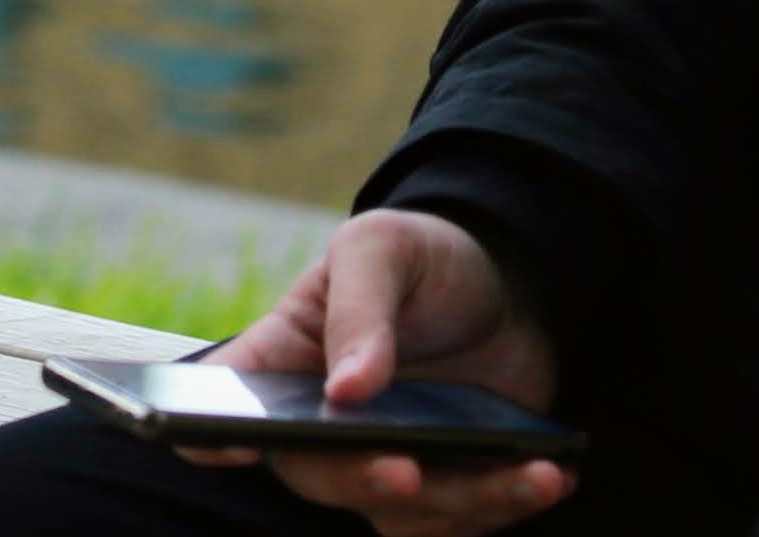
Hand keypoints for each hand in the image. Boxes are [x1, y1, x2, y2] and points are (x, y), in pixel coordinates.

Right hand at [187, 213, 575, 531]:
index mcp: (283, 362)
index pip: (224, 404)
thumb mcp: (383, 249)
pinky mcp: (442, 485)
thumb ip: (361, 308)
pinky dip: (507, 504)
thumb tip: (347, 389)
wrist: (502, 285)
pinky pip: (461, 521)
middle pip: (319, 476)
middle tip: (406, 469)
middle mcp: (322, 427)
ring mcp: (382, 462)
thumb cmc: (420, 258)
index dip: (209, 433)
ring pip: (400, 514)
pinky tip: (550, 473)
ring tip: (532, 472)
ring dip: (465, 502)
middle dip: (363, 479)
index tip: (224, 444)